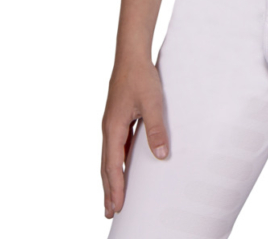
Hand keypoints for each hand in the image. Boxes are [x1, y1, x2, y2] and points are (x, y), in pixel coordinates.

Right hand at [101, 59, 169, 218]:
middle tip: (110, 211)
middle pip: (106, 165)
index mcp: (113, 128)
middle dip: (109, 189)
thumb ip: (156, 129)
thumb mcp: (153, 103)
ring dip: (112, 176)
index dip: (116, 187)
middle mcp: (109, 128)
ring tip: (115, 195)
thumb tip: (161, 156)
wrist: (132, 55)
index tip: (117, 206)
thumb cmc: (141, 77)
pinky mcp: (118, 117)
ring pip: (110, 156)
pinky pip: (116, 145)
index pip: (113, 165)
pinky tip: (125, 166)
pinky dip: (118, 161)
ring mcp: (112, 123)